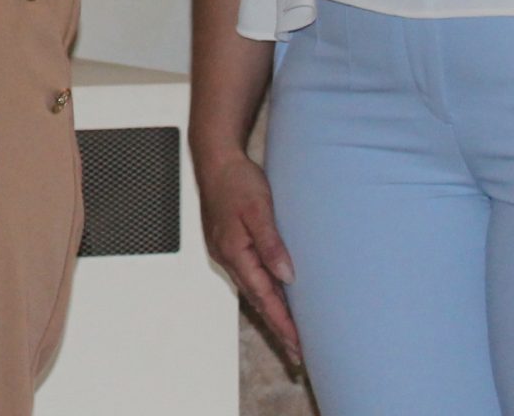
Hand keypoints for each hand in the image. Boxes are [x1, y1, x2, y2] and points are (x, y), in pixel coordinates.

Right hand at [195, 149, 299, 359]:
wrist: (216, 159)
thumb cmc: (237, 181)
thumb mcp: (259, 209)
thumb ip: (271, 243)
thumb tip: (287, 276)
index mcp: (235, 252)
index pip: (264, 297)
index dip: (282, 323)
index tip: (298, 345)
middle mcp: (229, 258)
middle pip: (257, 301)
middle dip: (278, 327)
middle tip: (297, 353)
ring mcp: (227, 252)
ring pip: (253, 290)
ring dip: (271, 312)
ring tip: (290, 334)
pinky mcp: (230, 244)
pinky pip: (250, 276)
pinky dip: (264, 292)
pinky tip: (275, 296)